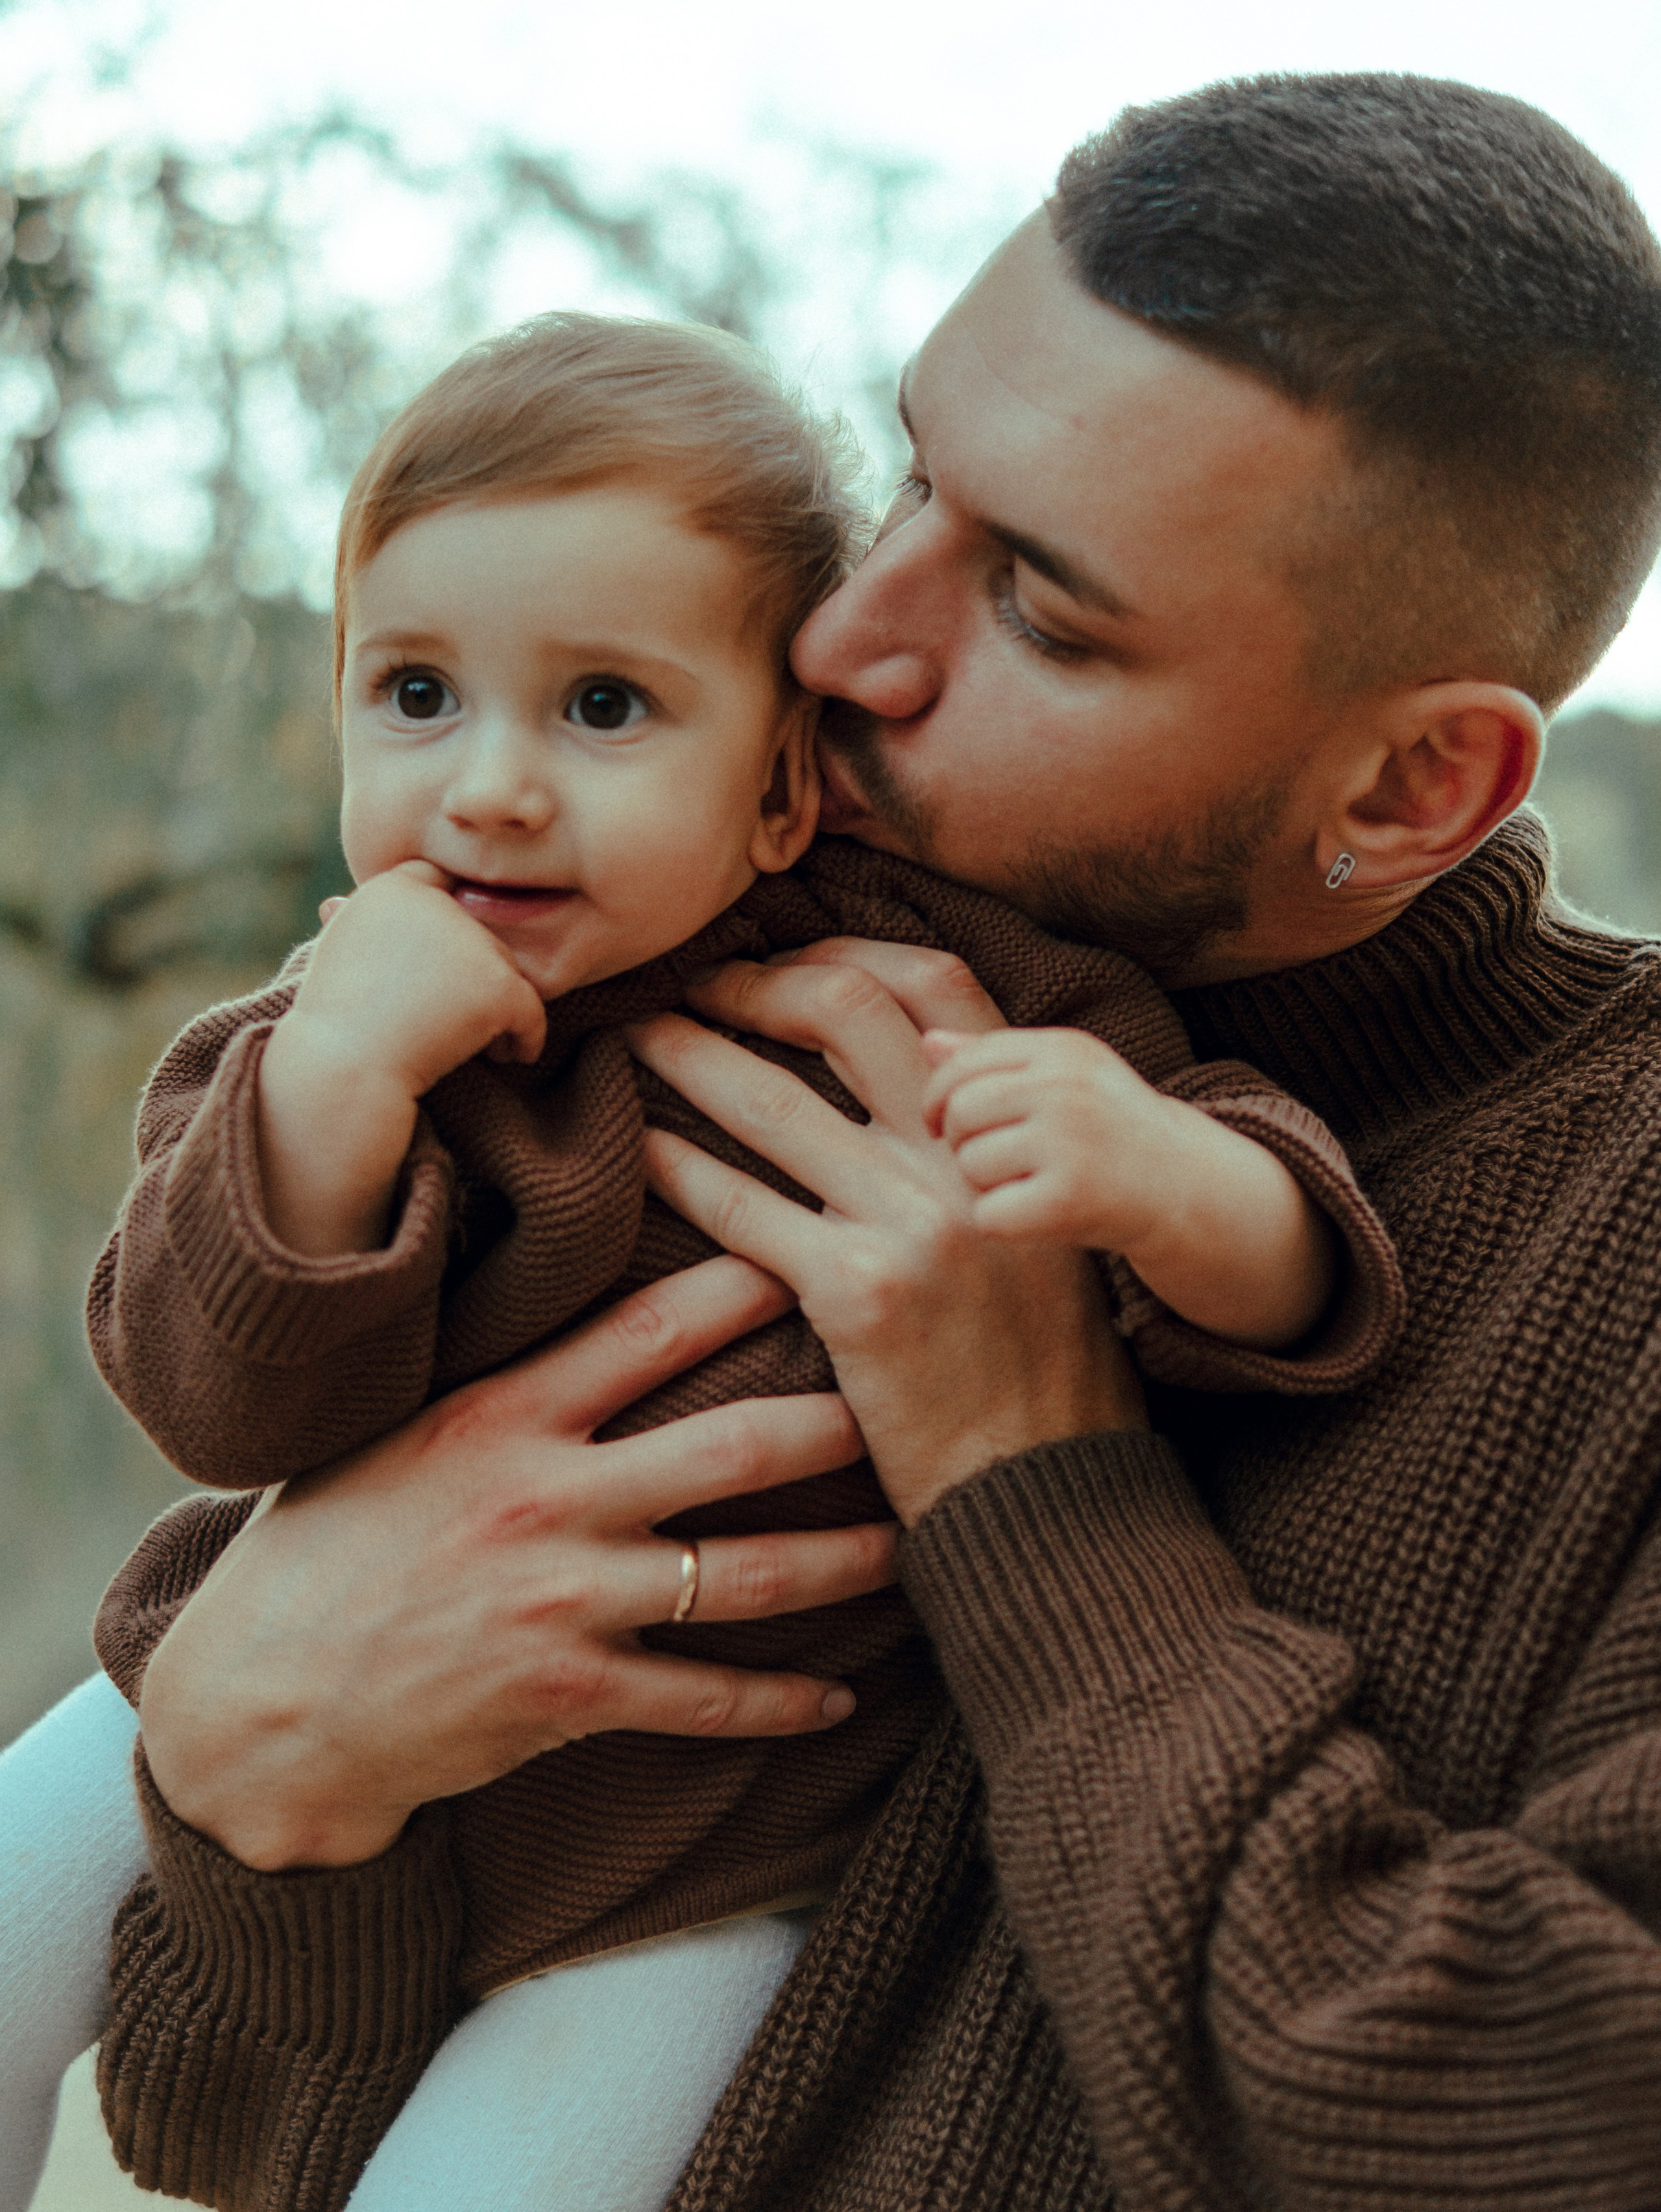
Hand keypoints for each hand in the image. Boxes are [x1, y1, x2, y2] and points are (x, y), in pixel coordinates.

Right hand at [138, 1256, 891, 1870]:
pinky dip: (780, 1701)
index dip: (745, 1283)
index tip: (818, 1247)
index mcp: (503, 1417)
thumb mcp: (401, 1438)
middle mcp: (545, 1500)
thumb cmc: (326, 1552)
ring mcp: (562, 1604)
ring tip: (915, 1538)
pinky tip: (843, 1697)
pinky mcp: (567, 1699)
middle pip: (731, 1447)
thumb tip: (602, 1329)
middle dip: (838, 1423)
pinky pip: (702, 1699)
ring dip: (843, 1561)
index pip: (648, 1330)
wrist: (256, 1704)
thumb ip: (506, 1391)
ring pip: (743, 1577)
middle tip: (916, 1393)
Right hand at [258, 860, 547, 1253]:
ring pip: (507, 970)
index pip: (437, 883)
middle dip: (474, 975)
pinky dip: (528, 1035)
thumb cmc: (336, 1024)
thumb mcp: (339, 954)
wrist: (342, 1070)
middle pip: (479, 933)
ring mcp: (471, 942)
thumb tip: (338, 904)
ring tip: (478, 1044)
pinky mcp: (499, 984)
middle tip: (457, 1019)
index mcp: (392, 888)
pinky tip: (515, 1056)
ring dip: (498, 1007)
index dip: (444, 922)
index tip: (439, 968)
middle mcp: (435, 903)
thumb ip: (367, 926)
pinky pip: (532, 1010)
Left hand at [628, 940, 1146, 1527]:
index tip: (781, 961)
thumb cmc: (1038, 1362)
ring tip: (640, 1039)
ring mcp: (914, 1223)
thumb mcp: (1033, 1229)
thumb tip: (909, 1067)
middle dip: (754, 984)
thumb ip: (974, 1146)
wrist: (1048, 1483)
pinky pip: (741, 1207)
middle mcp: (967, 1160)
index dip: (845, 956)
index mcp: (1016, 1130)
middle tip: (695, 984)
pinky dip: (677, 1167)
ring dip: (691, 1056)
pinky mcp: (858, 1294)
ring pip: (774, 1103)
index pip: (935, 986)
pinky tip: (638, 1149)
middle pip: (846, 1012)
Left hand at [923, 1024, 1332, 1347]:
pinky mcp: (1070, 1199)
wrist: (1188, 1191)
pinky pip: (989, 1213)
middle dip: (963, 1143)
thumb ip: (996, 1059)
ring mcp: (1070, 1142)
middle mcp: (1067, 1088)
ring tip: (1025, 1186)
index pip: (960, 1063)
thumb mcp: (1064, 1078)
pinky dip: (1004, 1224)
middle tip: (995, 1162)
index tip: (941, 1125)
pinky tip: (1036, 1218)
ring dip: (985, 1185)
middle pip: (959, 1113)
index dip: (940, 1098)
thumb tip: (929, 1042)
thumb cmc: (1111, 1131)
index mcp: (1062, 1050)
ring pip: (969, 1164)